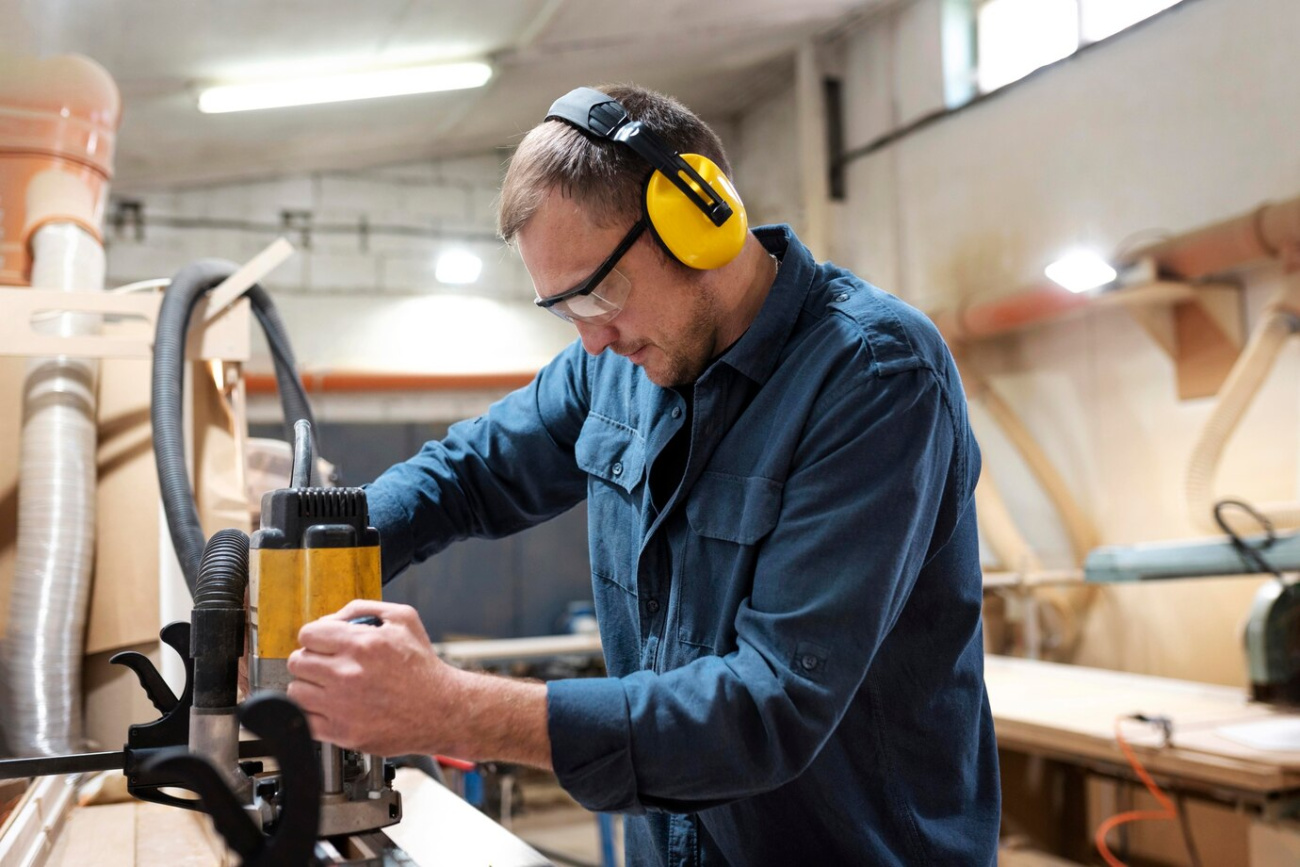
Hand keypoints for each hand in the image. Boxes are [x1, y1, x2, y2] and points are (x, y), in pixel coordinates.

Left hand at [286, 600, 458, 756]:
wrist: (442, 710)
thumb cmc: (423, 667)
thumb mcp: (404, 619)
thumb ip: (363, 609)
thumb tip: (331, 618)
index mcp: (361, 644)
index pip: (308, 634)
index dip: (316, 637)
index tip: (324, 644)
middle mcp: (348, 674)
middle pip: (297, 661)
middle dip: (311, 660)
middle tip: (327, 665)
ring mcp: (342, 706)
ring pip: (296, 691)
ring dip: (310, 687)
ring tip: (329, 687)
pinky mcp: (342, 733)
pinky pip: (304, 719)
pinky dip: (313, 713)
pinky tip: (332, 707)